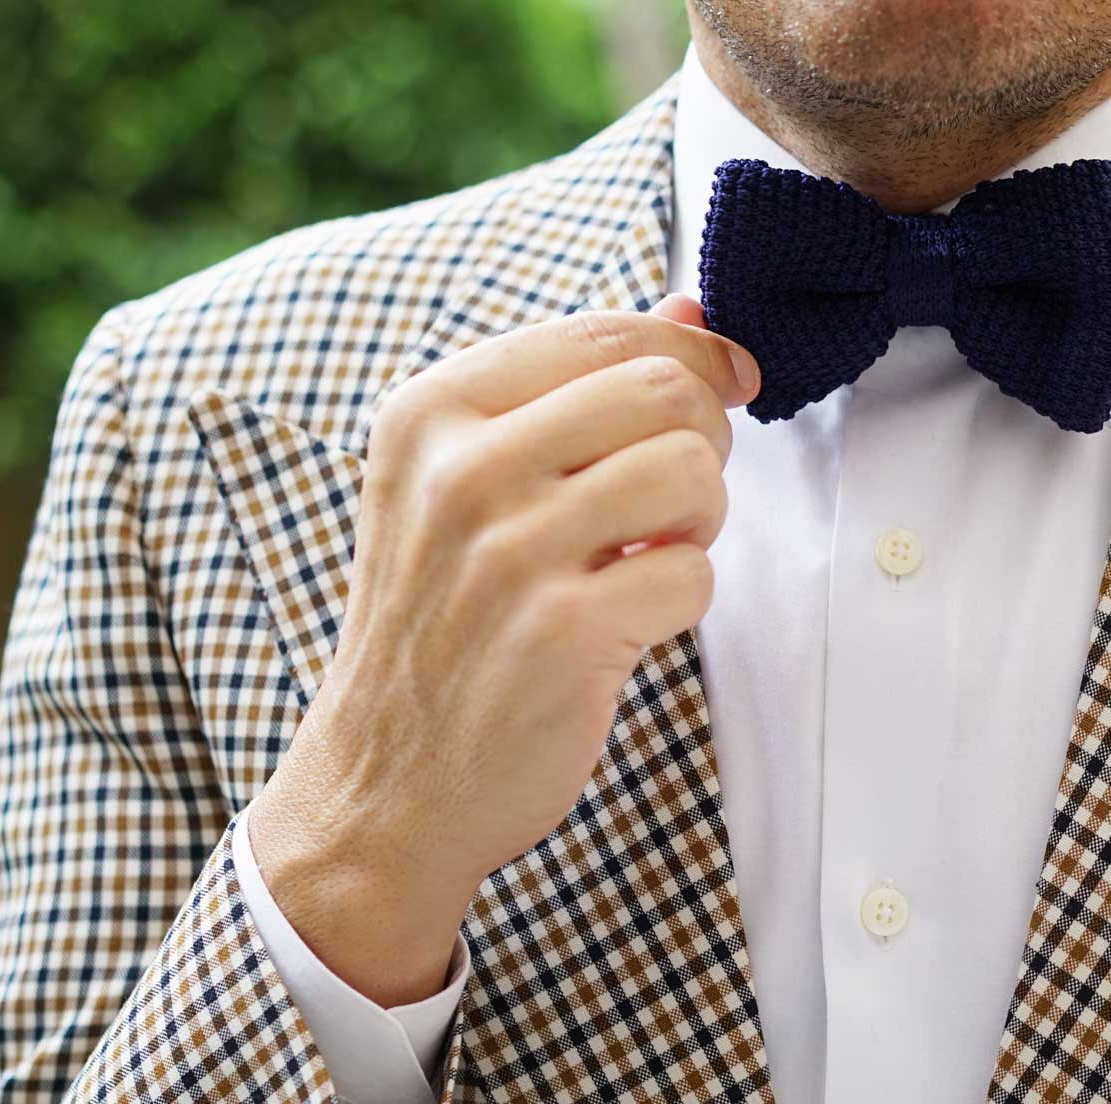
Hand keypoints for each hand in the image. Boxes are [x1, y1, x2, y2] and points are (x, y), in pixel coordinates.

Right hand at [245, 295, 759, 1003]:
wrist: (387, 784)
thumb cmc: (442, 626)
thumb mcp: (467, 487)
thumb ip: (575, 391)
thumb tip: (694, 313)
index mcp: (432, 413)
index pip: (605, 332)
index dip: (692, 357)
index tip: (723, 391)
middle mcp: (463, 470)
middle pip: (665, 390)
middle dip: (702, 441)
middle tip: (672, 499)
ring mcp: (512, 552)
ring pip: (694, 472)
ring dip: (699, 520)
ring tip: (648, 554)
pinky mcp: (566, 631)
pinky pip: (694, 573)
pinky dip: (683, 601)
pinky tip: (629, 621)